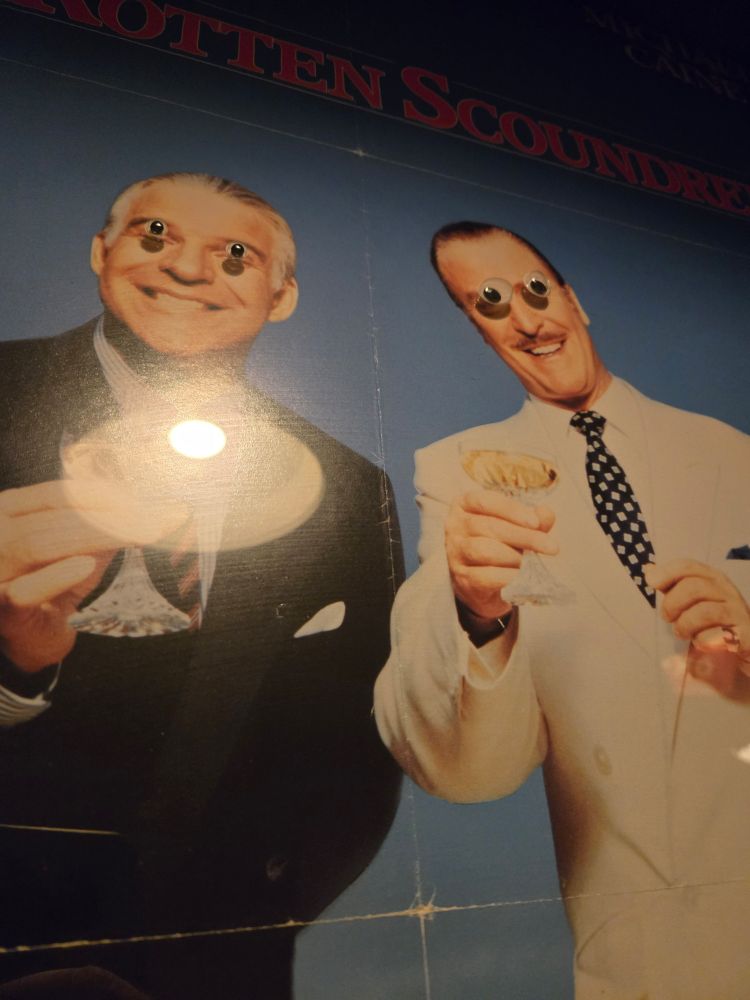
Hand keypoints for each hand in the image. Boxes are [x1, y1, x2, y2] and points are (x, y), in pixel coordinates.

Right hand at [0, 480, 187, 671]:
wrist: (33, 637)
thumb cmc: (55, 585)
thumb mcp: (84, 551)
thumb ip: (110, 528)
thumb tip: (162, 510)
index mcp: (10, 511)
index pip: (56, 493)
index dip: (103, 495)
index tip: (143, 504)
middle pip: (52, 515)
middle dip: (107, 516)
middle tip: (151, 523)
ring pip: (35, 543)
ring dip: (92, 536)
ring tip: (134, 537)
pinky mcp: (0, 610)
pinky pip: (23, 592)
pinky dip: (55, 577)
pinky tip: (85, 566)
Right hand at [445, 489, 557, 621]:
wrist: (481, 584)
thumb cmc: (499, 546)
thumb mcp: (516, 527)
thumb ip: (532, 519)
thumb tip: (545, 514)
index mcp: (465, 505)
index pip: (485, 502)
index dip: (512, 510)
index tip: (536, 522)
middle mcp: (454, 526)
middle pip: (489, 527)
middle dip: (524, 537)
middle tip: (552, 547)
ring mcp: (454, 553)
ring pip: (484, 550)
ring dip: (514, 557)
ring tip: (530, 562)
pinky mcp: (461, 578)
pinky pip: (485, 576)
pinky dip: (508, 576)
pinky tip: (521, 576)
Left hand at [646, 560, 749, 678]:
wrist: (745, 646)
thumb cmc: (712, 622)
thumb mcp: (691, 601)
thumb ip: (672, 586)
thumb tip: (649, 569)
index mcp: (713, 579)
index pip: (688, 567)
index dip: (667, 572)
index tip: (652, 583)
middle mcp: (727, 591)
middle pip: (693, 587)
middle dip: (672, 604)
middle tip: (668, 618)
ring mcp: (738, 613)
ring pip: (705, 612)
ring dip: (685, 624)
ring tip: (682, 632)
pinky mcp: (745, 636)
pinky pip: (718, 636)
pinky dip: (703, 641)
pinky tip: (701, 643)